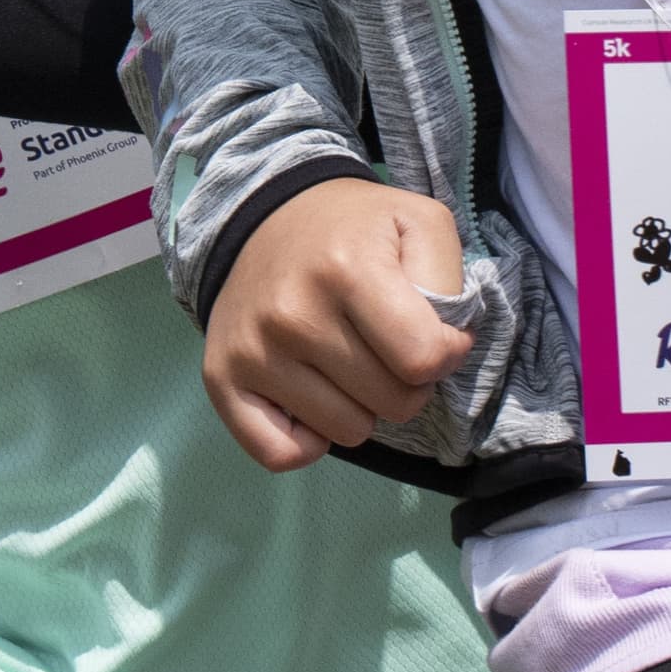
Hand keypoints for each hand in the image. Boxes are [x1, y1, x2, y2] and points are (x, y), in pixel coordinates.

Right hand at [200, 175, 474, 472]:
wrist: (265, 216)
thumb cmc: (354, 229)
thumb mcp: (418, 222)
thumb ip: (449, 278)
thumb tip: (445, 349)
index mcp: (345, 269)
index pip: (423, 360)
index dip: (443, 353)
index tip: (428, 331)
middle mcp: (291, 314)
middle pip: (393, 404)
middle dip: (403, 380)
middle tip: (382, 342)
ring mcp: (253, 351)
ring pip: (349, 433)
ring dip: (360, 405)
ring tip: (344, 359)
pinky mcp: (221, 379)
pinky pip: (280, 455)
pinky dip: (306, 441)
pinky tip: (310, 397)